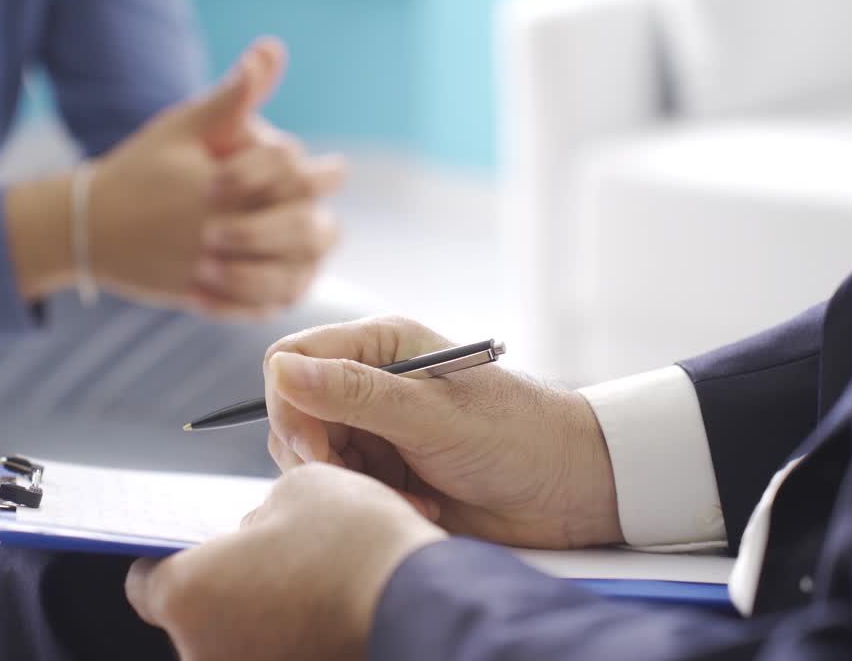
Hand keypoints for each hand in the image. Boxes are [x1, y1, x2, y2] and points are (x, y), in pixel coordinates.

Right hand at [5, 38, 343, 316]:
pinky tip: (287, 283)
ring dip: (306, 265)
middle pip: (299, 230)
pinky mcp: (200, 296)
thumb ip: (233, 95)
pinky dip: (277, 299)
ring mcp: (210, 267)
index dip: (317, 172)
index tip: (332, 171)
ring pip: (285, 276)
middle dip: (315, 221)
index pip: (293, 176)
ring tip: (312, 253)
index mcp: (222, 183)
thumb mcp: (184, 126)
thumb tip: (273, 49)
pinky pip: (255, 308)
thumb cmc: (141, 168)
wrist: (86, 225)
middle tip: (327, 220)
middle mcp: (219, 228)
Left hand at [125, 463, 445, 660]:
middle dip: (222, 592)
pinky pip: (272, 654)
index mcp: (188, 593)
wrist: (421, 601)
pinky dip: (289, 640)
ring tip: (304, 589)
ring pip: (235, 643)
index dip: (170, 562)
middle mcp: (204, 651)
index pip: (146, 583)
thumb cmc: (354, 544)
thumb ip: (259, 515)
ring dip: (258, 621)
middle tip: (265, 564)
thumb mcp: (297, 489)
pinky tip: (324, 615)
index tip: (192, 552)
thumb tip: (258, 535)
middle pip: (193, 620)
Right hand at [263, 316, 623, 548]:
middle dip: (318, 456)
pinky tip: (421, 507)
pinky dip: (373, 503)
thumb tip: (281, 370)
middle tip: (363, 485)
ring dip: (351, 485)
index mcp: (380, 344)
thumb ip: (355, 395)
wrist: (570, 489)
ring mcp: (373, 426)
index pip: (290, 360)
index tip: (316, 451)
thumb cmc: (516, 436)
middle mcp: (369, 380)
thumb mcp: (432, 417)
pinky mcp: (384, 468)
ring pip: (312, 456)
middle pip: (293, 413)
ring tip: (408, 498)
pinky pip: (344, 486)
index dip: (290, 405)